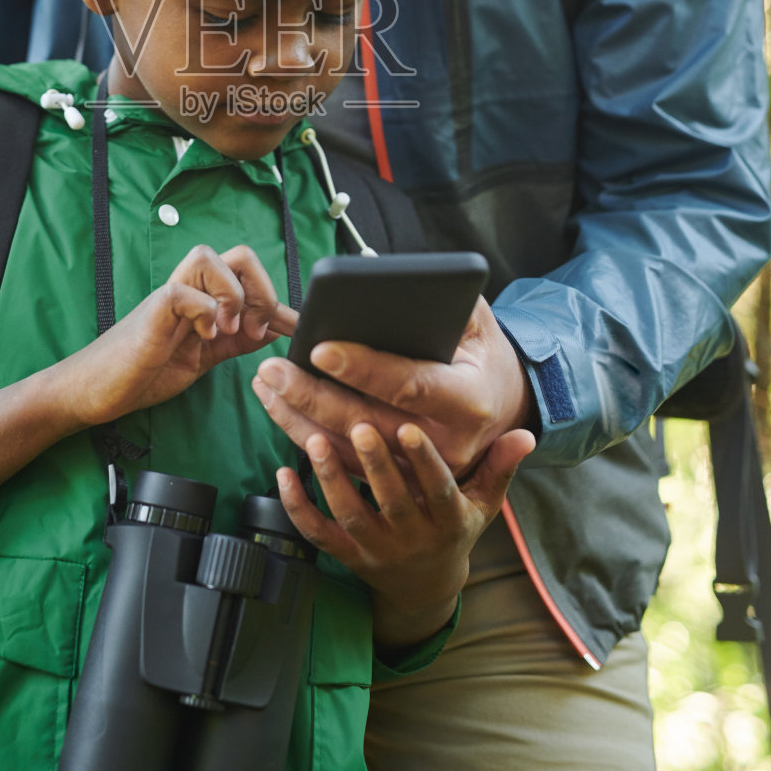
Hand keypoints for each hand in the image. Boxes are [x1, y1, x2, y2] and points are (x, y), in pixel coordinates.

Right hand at [57, 243, 297, 427]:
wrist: (96, 391)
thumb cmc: (144, 371)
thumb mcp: (205, 356)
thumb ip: (236, 341)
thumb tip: (274, 330)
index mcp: (204, 298)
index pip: (249, 275)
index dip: (277, 299)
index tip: (293, 330)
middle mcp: (189, 289)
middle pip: (239, 254)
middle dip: (261, 290)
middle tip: (255, 329)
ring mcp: (169, 297)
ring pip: (209, 257)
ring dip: (232, 294)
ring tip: (228, 330)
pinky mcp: (151, 312)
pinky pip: (182, 291)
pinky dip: (203, 310)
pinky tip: (205, 336)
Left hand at [251, 296, 532, 479]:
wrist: (503, 412)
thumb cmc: (483, 359)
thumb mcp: (480, 325)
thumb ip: (446, 305)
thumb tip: (388, 285)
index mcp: (468, 404)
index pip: (409, 385)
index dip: (363, 369)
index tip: (320, 348)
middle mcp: (446, 447)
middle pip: (367, 423)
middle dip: (314, 396)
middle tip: (275, 369)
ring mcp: (421, 473)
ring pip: (348, 453)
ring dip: (299, 420)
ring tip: (266, 386)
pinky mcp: (399, 485)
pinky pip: (345, 469)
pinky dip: (308, 442)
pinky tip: (281, 415)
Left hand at [277, 419, 534, 646]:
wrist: (426, 588)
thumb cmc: (455, 530)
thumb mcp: (483, 505)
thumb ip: (499, 468)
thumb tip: (526, 435)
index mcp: (447, 521)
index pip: (438, 490)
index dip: (424, 462)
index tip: (410, 429)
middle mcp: (411, 537)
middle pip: (391, 502)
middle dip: (375, 465)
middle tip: (360, 426)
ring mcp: (375, 549)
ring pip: (350, 515)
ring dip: (331, 479)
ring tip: (315, 440)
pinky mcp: (346, 555)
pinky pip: (318, 535)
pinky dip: (297, 507)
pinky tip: (283, 474)